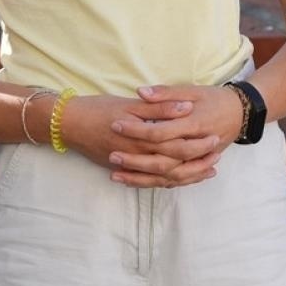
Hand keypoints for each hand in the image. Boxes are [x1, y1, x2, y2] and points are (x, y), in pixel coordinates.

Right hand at [58, 93, 222, 187]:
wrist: (67, 123)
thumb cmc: (98, 109)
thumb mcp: (130, 104)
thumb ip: (159, 107)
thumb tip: (186, 106)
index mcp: (142, 137)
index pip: (177, 144)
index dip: (198, 143)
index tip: (216, 137)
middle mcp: (137, 155)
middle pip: (174, 164)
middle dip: (198, 161)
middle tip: (218, 155)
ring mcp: (130, 165)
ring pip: (164, 177)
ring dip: (188, 175)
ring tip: (208, 170)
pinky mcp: (123, 169)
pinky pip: (150, 181)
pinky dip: (168, 181)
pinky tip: (181, 178)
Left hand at [101, 84, 245, 184]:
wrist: (242, 112)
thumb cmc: (216, 99)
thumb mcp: (193, 90)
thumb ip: (167, 93)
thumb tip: (140, 92)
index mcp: (194, 124)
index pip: (160, 132)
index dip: (137, 130)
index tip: (115, 125)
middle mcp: (196, 146)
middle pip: (162, 160)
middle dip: (135, 160)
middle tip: (111, 155)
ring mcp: (198, 159)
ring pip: (168, 176)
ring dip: (141, 177)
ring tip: (116, 176)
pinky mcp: (198, 165)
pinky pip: (176, 180)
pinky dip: (156, 183)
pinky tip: (137, 182)